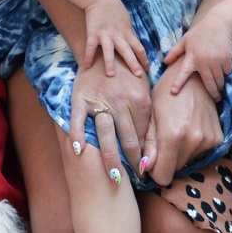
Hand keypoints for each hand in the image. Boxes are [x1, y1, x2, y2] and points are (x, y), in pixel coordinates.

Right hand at [66, 55, 151, 181]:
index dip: (147, 156)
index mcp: (141, 101)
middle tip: (138, 182)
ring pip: (107, 134)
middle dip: (135, 164)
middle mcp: (122, 102)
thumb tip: (154, 145)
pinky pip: (77, 119)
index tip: (149, 172)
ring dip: (112, 160)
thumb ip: (148, 116)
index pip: (145, 136)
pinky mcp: (80, 98)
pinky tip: (79, 152)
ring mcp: (100, 100)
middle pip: (129, 140)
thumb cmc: (128, 74)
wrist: (104, 50)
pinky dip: (77, 135)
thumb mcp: (144, 91)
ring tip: (115, 179)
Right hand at [82, 0, 147, 78]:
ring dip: (110, 63)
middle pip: (128, 52)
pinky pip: (91, 47)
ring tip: (111, 75)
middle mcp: (118, 35)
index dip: (144, 59)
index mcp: (127, 33)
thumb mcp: (126, 20)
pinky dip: (89, 56)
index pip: (139, 48)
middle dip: (133, 64)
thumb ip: (129, 32)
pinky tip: (87, 66)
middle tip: (138, 76)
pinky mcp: (93, 33)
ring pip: (109, 51)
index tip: (147, 69)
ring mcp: (105, 35)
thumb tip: (134, 41)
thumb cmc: (114, 8)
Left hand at [142, 66, 224, 186]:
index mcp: (173, 136)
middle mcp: (194, 141)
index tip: (150, 160)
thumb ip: (147, 144)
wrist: (194, 77)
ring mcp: (208, 140)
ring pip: (187, 162)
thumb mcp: (150, 115)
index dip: (154, 172)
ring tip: (176, 129)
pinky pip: (200, 153)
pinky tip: (189, 128)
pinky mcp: (218, 139)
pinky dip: (192, 147)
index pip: (163, 177)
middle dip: (166, 160)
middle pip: (175, 170)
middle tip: (162, 138)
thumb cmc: (166, 92)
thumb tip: (145, 169)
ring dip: (179, 153)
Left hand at [162, 15, 231, 98]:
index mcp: (191, 57)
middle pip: (209, 84)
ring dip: (220, 85)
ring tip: (220, 87)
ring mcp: (216, 61)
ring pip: (219, 80)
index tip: (173, 92)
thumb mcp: (185, 40)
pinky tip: (224, 68)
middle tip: (216, 99)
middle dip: (213, 94)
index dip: (178, 82)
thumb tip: (165, 62)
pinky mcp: (226, 59)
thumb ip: (175, 51)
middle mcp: (203, 61)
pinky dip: (226, 72)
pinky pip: (227, 72)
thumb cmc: (200, 32)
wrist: (219, 24)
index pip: (183, 72)